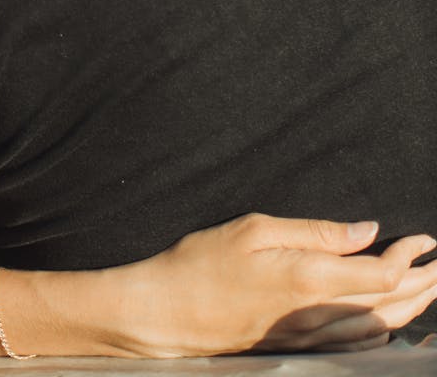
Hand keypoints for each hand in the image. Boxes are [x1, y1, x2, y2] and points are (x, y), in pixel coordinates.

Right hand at [99, 213, 436, 357]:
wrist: (166, 313)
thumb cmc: (202, 263)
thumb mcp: (255, 228)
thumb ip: (315, 231)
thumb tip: (365, 231)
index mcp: (308, 279)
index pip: (381, 274)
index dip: (410, 257)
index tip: (425, 239)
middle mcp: (316, 314)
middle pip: (389, 306)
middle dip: (423, 286)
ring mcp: (308, 337)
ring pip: (377, 329)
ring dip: (409, 309)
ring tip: (429, 290)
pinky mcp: (296, 348)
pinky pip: (354, 344)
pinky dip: (382, 333)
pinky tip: (388, 324)